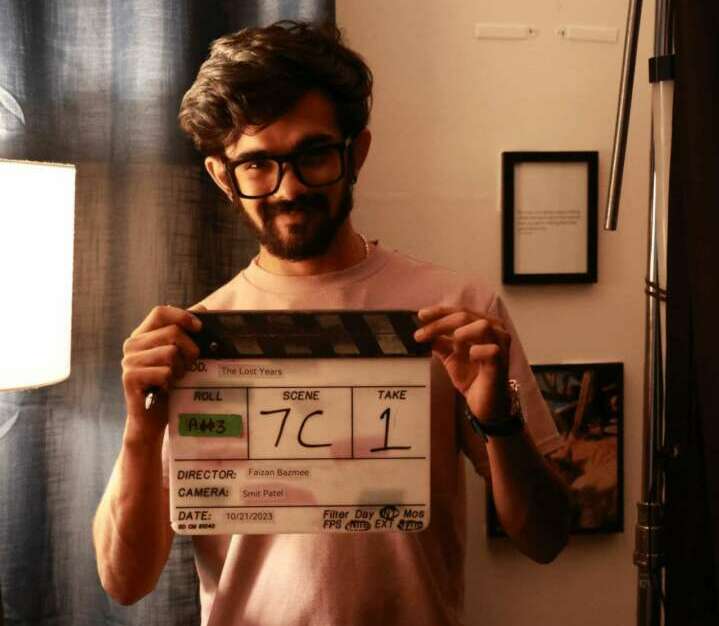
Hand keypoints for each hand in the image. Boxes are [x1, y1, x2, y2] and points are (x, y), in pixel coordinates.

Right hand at [121, 305, 204, 438]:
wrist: (151, 422)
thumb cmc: (169, 387)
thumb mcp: (180, 357)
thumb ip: (187, 333)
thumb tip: (204, 309)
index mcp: (142, 335)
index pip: (160, 312)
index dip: (182, 316)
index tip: (199, 327)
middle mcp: (132, 345)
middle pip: (172, 332)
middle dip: (189, 350)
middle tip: (188, 367)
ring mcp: (128, 361)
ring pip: (170, 353)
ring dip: (180, 369)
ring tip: (174, 380)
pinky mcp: (130, 378)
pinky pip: (164, 372)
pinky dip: (171, 383)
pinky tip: (164, 390)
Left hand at [414, 305, 510, 421]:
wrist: (484, 403)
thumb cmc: (472, 376)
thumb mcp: (450, 355)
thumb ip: (439, 341)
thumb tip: (422, 330)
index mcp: (484, 324)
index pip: (460, 311)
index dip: (440, 312)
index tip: (421, 316)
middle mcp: (496, 330)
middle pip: (465, 315)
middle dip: (440, 324)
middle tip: (421, 335)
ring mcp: (501, 344)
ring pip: (481, 325)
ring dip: (461, 333)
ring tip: (453, 347)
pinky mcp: (502, 361)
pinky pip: (489, 350)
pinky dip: (475, 352)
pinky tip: (471, 358)